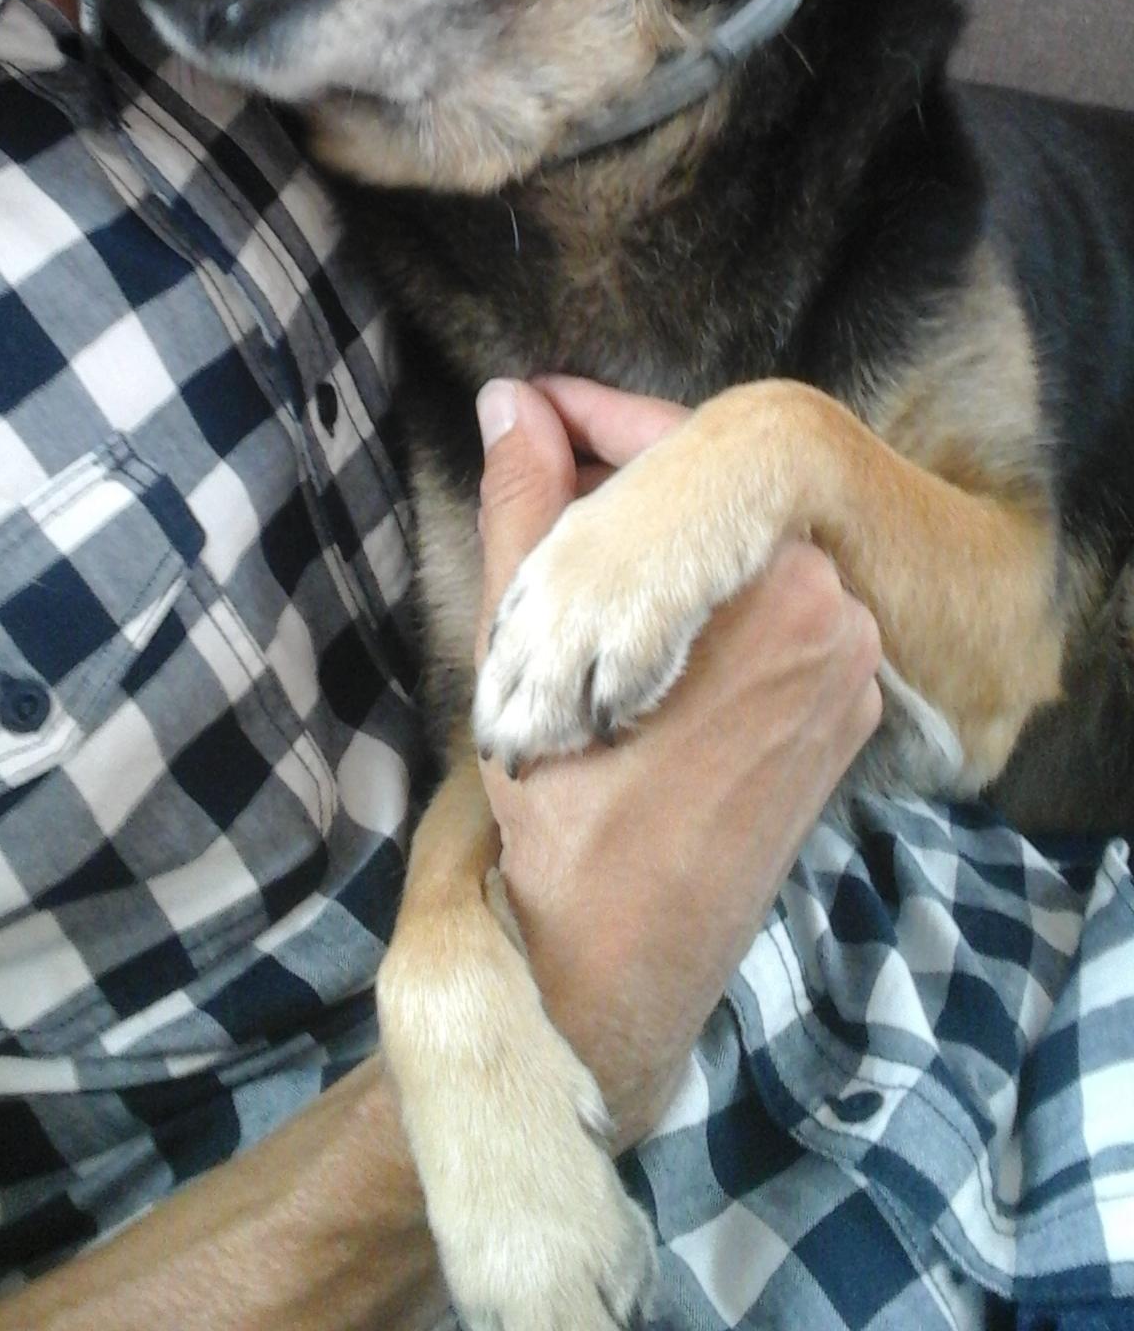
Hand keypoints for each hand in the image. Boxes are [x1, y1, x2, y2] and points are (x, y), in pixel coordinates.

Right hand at [474, 374, 881, 1148]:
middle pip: (717, 511)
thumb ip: (528, 505)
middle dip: (622, 485)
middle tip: (537, 462)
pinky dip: (700, 606)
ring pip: (741, 565)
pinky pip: (770, 622)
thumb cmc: (566, 806)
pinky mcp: (844, 720)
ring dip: (658, 550)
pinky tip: (626, 615)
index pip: (683, 456)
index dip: (593, 418)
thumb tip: (513, 406)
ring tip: (566, 544)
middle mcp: (839, 616)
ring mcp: (851, 671)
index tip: (529, 400)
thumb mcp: (526, 642)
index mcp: (778, 583)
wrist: (617, 962)